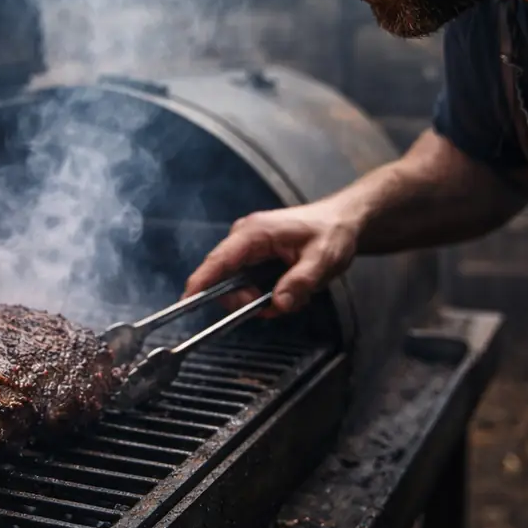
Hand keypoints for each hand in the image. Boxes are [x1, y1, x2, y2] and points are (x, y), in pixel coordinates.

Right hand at [184, 201, 361, 315]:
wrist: (342, 221)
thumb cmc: (332, 232)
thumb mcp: (322, 259)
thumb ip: (300, 282)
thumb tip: (278, 303)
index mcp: (254, 233)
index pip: (218, 260)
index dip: (199, 282)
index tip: (186, 302)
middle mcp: (244, 238)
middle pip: (223, 278)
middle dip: (244, 300)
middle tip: (275, 306)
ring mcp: (247, 247)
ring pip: (235, 283)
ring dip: (259, 299)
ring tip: (290, 297)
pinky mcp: (254, 255)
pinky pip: (247, 282)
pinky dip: (264, 294)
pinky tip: (287, 291)